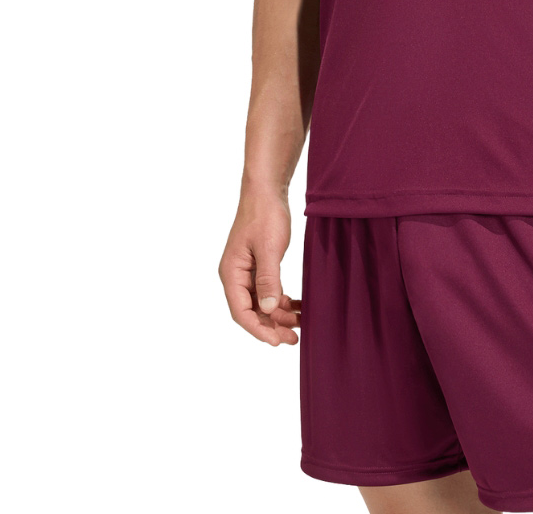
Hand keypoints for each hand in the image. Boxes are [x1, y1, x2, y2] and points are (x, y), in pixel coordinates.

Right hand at [218, 188, 300, 345]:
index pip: (241, 312)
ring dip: (279, 315)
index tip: (277, 342)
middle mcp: (236, 276)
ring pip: (262, 303)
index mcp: (231, 273)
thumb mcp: (269, 248)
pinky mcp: (259, 266)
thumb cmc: (265, 215)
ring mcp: (247, 272)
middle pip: (251, 311)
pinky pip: (269, 291)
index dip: (259, 329)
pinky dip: (282, 301)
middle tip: (294, 338)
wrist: (267, 191)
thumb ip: (269, 279)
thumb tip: (269, 309)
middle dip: (272, 326)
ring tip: (300, 324)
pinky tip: (298, 306)